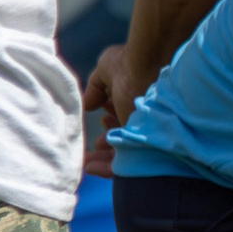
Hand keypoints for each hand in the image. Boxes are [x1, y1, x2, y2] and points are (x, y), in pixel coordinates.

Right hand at [79, 44, 145, 176]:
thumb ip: (95, 90)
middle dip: (104, 148)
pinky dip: (107, 167)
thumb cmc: (128, 64)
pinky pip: (127, 163)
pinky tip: (90, 167)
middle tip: (93, 148)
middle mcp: (142, 120)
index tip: (100, 122)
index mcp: (135, 103)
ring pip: (124, 154)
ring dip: (103, 160)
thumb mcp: (105, 73)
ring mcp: (144, 132)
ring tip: (89, 160)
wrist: (146, 65)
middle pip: (124, 141)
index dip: (109, 125)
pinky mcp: (144, 144)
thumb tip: (86, 105)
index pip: (123, 122)